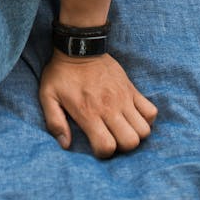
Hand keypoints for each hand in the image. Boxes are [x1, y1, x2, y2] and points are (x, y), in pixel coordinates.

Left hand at [39, 51, 157, 157]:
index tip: (97, 144)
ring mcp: (124, 98)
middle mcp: (110, 107)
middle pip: (130, 141)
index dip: (103, 152)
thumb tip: (65, 144)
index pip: (107, 146)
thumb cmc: (61, 73)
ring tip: (123, 128)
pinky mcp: (131, 89)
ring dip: (136, 134)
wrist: (80, 46)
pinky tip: (133, 116)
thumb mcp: (48, 95)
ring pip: (144, 129)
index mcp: (89, 112)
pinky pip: (151, 110)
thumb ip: (54, 122)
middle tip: (113, 137)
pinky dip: (146, 118)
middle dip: (123, 146)